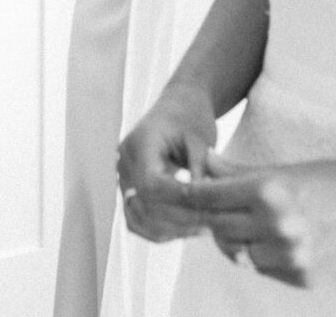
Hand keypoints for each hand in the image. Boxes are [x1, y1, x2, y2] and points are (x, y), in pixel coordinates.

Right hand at [117, 85, 217, 242]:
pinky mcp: (129, 189)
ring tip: (201, 230)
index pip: (151, 183)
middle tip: (211, 226)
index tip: (206, 208)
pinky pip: (137, 219)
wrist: (178, 106)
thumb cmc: (192, 117)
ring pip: (137, 219)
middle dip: (179, 220)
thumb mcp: (201, 139)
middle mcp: (125, 161)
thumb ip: (199, 170)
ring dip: (169, 229)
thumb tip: (203, 205)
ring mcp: (123, 177)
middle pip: (144, 205)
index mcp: (141, 143)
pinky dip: (159, 229)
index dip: (178, 201)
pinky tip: (186, 229)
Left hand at [183, 152, 335, 289]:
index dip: (191, 194)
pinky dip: (259, 257)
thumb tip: (204, 163)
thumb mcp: (286, 169)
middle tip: (210, 209)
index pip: (209, 196)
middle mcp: (276, 226)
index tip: (182, 191)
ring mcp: (290, 256)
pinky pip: (262, 270)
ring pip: (236, 253)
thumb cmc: (334, 181)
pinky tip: (271, 241)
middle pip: (217, 227)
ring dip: (234, 240)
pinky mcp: (302, 278)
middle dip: (209, 218)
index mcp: (269, 191)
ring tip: (245, 225)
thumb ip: (240, 172)